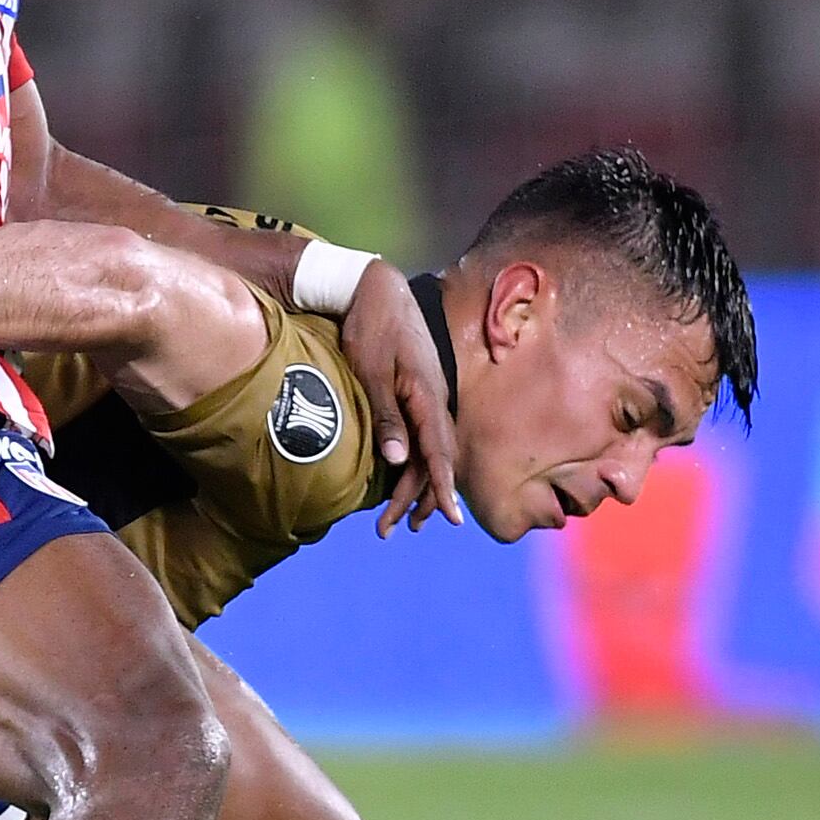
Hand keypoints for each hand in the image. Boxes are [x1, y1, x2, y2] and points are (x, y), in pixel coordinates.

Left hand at [341, 257, 459, 532]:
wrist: (377, 289)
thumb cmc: (370, 327)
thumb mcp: (371, 370)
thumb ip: (386, 416)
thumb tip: (400, 461)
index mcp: (427, 395)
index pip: (439, 452)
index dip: (444, 488)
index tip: (450, 519)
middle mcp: (435, 399)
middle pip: (435, 460)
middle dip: (418, 499)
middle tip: (391, 531)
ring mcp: (430, 396)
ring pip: (431, 451)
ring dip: (417, 487)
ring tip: (400, 520)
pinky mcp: (419, 393)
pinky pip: (425, 437)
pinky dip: (417, 464)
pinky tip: (406, 480)